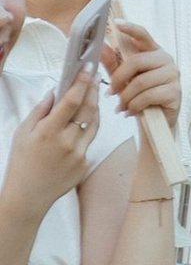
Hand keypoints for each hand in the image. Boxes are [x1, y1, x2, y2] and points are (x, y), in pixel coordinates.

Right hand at [5, 73, 97, 216]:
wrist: (29, 196)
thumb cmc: (22, 162)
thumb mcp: (22, 133)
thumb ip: (41, 111)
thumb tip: (55, 92)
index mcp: (49, 131)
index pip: (72, 101)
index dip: (82, 82)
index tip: (87, 68)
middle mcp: (67, 142)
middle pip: (88, 109)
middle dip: (92, 90)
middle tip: (93, 77)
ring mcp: (79, 154)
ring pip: (94, 124)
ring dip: (95, 107)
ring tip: (92, 95)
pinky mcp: (85, 163)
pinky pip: (90, 141)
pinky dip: (87, 129)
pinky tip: (83, 122)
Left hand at [101, 22, 181, 125]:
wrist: (155, 123)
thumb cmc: (140, 97)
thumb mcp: (123, 78)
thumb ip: (113, 62)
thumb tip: (100, 47)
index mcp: (154, 52)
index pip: (143, 35)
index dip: (131, 28)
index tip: (117, 24)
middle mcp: (167, 60)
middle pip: (136, 61)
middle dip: (119, 79)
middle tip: (110, 93)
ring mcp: (173, 75)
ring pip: (140, 82)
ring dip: (126, 97)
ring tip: (122, 106)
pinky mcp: (175, 92)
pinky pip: (148, 96)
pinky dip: (134, 106)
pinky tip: (131, 111)